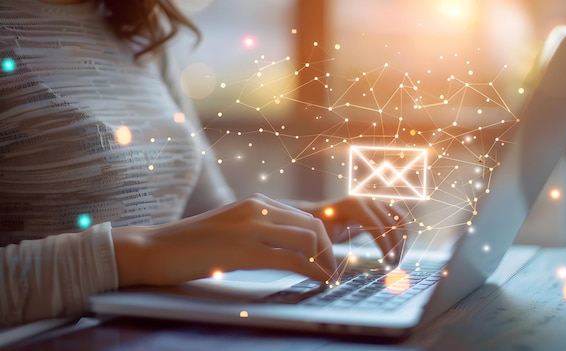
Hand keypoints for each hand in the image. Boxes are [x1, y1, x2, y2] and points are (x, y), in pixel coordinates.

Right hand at [112, 194, 335, 286]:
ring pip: (308, 239)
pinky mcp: (245, 250)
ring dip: (325, 261)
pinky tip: (319, 282)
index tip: (329, 257)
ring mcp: (252, 227)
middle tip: (333, 270)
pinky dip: (313, 272)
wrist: (154, 248)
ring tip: (328, 279)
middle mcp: (258, 208)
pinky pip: (293, 259)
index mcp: (256, 202)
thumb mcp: (231, 228)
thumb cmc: (190, 244)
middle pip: (313, 224)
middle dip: (330, 249)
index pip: (304, 215)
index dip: (323, 237)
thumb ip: (258, 230)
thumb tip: (285, 246)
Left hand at [299, 197, 411, 262]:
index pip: (377, 225)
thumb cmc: (318, 229)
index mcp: (352, 205)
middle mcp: (367, 200)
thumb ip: (327, 254)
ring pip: (400, 219)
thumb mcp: (321, 239)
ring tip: (398, 260)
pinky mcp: (381, 206)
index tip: (388, 263)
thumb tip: (334, 276)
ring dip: (403, 240)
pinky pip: (400, 218)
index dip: (385, 244)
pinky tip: (400, 251)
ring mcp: (376, 201)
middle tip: (394, 267)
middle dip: (396, 245)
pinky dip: (404, 233)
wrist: (318, 214)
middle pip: (392, 223)